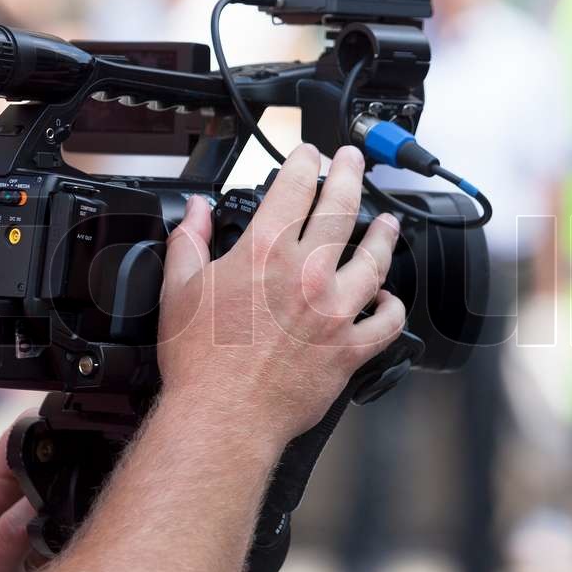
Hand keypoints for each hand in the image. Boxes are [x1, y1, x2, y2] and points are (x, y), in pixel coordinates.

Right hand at [156, 144, 404, 451]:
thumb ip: (190, 241)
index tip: (309, 154)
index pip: (294, 187)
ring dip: (384, 237)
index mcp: (265, 253)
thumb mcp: (179, 290)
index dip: (304, 161)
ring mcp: (335, 311)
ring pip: (375, 260)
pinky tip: (387, 299)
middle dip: (352, 175)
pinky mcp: (350, 348)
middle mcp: (307, 274)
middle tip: (356, 161)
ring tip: (388, 224)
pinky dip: (392, 308)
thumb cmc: (200, 363)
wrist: (222, 417)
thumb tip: (196, 210)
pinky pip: (387, 322)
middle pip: (342, 208)